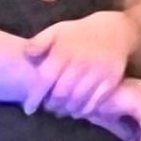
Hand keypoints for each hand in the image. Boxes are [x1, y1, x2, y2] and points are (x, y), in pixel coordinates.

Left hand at [22, 11, 137, 118]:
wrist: (114, 30)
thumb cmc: (79, 33)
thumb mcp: (57, 31)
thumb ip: (39, 42)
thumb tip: (26, 55)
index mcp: (64, 51)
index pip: (45, 79)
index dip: (35, 97)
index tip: (29, 109)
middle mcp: (81, 62)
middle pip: (62, 94)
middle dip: (52, 105)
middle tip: (48, 107)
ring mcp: (98, 72)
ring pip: (78, 101)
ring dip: (67, 110)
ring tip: (61, 110)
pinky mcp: (111, 80)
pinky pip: (95, 102)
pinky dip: (84, 110)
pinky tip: (77, 111)